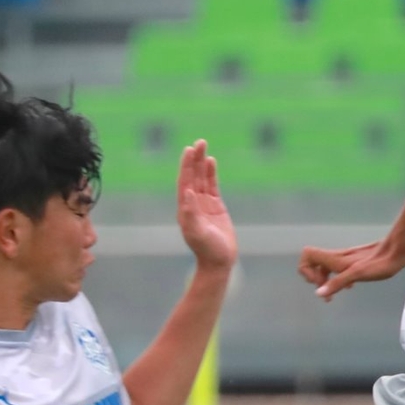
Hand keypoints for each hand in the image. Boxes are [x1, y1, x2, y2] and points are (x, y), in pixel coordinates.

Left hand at [176, 141, 237, 273]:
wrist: (219, 262)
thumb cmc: (207, 249)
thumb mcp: (197, 232)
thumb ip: (191, 212)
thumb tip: (187, 192)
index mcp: (185, 207)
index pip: (185, 181)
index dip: (186, 165)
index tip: (189, 150)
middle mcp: (192, 203)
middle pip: (192, 176)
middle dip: (194, 159)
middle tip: (199, 142)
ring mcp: (204, 204)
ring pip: (201, 179)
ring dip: (201, 163)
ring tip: (203, 147)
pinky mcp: (216, 207)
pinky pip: (212, 186)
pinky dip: (211, 174)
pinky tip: (211, 162)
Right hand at [298, 236, 404, 300]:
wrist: (398, 251)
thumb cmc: (380, 263)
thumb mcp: (358, 275)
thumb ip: (337, 283)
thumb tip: (318, 293)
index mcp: (335, 258)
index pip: (307, 255)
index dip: (306, 269)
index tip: (319, 283)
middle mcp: (338, 257)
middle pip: (314, 262)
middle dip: (315, 279)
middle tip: (327, 293)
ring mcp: (346, 258)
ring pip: (326, 267)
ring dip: (326, 281)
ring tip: (334, 295)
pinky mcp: (356, 261)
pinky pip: (338, 269)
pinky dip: (338, 278)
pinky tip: (349, 287)